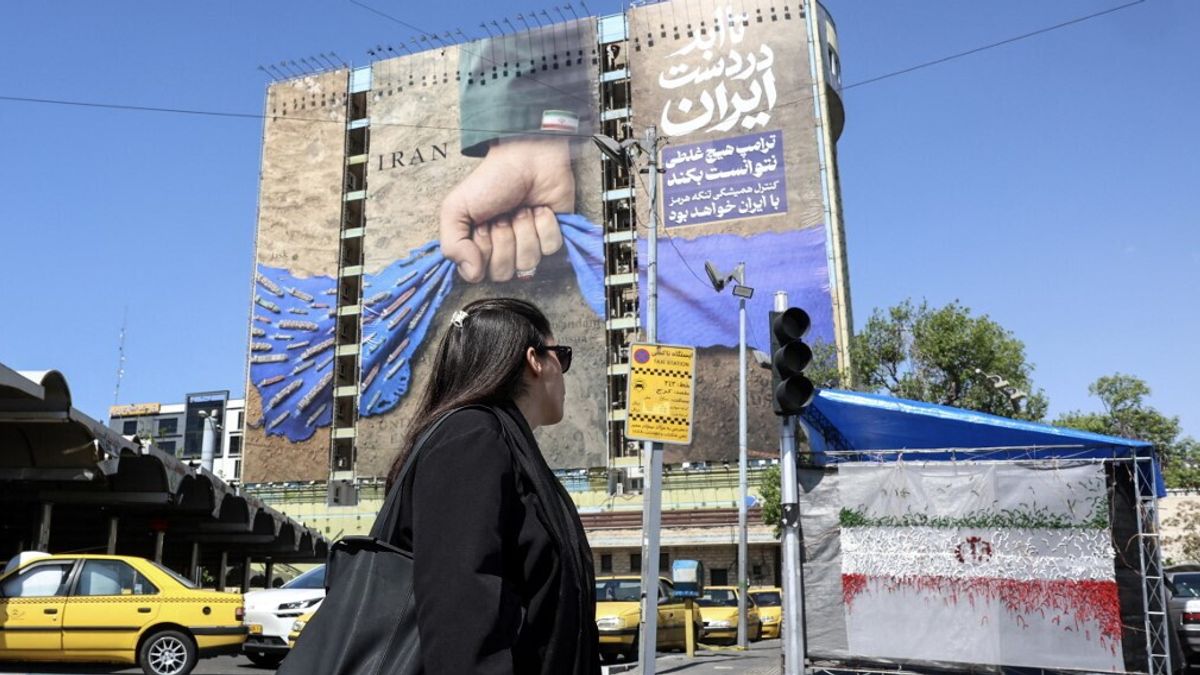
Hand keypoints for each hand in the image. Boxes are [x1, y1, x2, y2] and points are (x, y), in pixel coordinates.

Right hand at [439, 137, 573, 281]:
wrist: (527, 158)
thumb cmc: (491, 181)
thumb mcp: (456, 208)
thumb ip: (452, 245)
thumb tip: (471, 274)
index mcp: (478, 247)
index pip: (478, 274)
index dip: (482, 250)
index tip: (482, 225)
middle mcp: (504, 252)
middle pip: (504, 273)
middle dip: (504, 240)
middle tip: (503, 216)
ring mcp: (530, 246)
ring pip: (528, 262)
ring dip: (524, 230)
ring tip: (522, 209)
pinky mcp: (553, 237)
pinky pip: (551, 249)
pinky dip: (545, 225)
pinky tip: (540, 209)